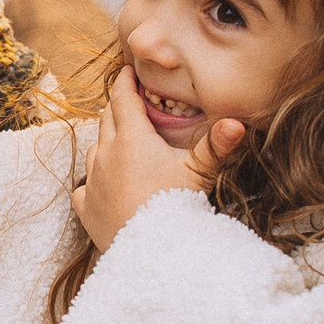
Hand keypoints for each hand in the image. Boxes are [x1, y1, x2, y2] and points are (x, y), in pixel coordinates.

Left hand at [72, 67, 244, 251]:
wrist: (151, 252)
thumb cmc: (176, 207)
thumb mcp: (199, 172)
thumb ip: (216, 145)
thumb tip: (239, 122)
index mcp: (131, 138)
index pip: (122, 98)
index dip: (125, 82)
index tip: (127, 72)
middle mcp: (105, 153)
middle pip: (107, 119)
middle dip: (118, 108)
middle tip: (129, 103)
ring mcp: (92, 180)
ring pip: (95, 149)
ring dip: (106, 142)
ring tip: (120, 144)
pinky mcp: (85, 207)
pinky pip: (84, 187)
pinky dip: (94, 182)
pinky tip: (103, 186)